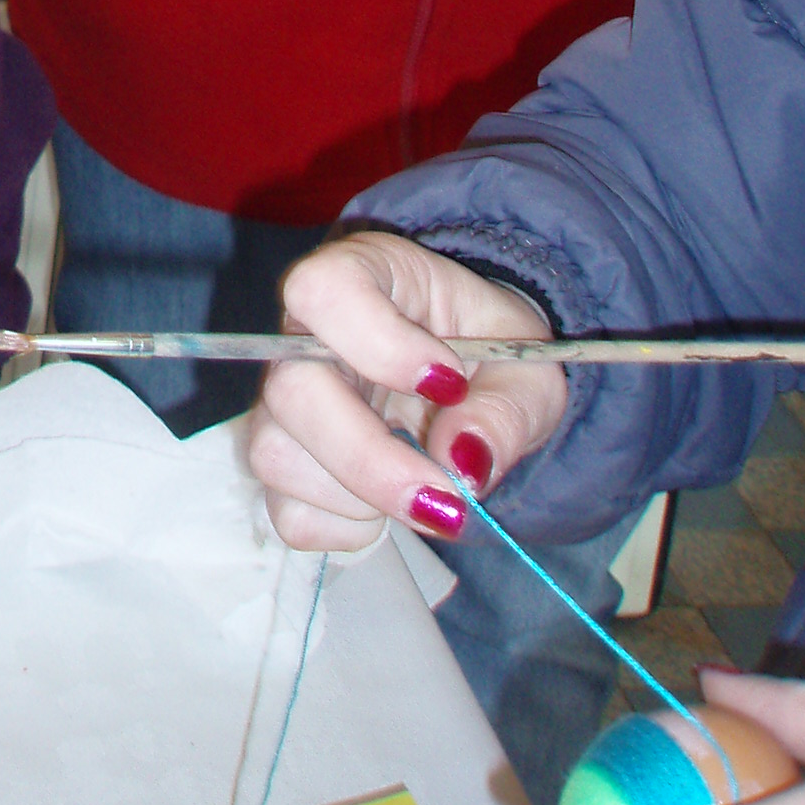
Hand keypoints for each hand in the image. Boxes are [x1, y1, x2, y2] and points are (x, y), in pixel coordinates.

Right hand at [246, 230, 566, 550]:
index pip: (323, 288)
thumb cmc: (492, 353)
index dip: (376, 341)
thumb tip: (464, 464)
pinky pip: (290, 513)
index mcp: (363, 276)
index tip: (448, 384)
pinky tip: (386, 507)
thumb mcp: (528, 371)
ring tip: (422, 492)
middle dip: (371, 460)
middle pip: (292, 391)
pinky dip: (346, 528)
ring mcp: (284, 399)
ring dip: (360, 497)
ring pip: (277, 455)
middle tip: (448, 498)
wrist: (472, 384)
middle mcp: (304, 333)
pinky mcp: (283, 462)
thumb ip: (506, 409)